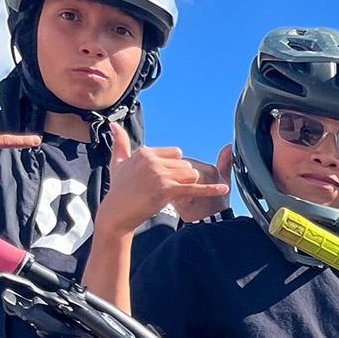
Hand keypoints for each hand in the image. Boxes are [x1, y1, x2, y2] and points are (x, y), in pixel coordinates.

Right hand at [97, 127, 231, 235]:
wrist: (116, 213)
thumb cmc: (118, 189)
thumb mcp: (118, 163)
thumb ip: (120, 143)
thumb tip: (114, 124)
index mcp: (146, 152)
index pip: (176, 153)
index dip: (175, 167)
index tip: (166, 178)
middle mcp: (153, 161)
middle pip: (186, 164)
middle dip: (182, 178)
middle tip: (167, 190)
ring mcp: (160, 175)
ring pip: (191, 174)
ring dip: (187, 185)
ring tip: (172, 194)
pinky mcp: (166, 190)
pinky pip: (194, 188)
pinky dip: (210, 189)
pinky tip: (224, 189)